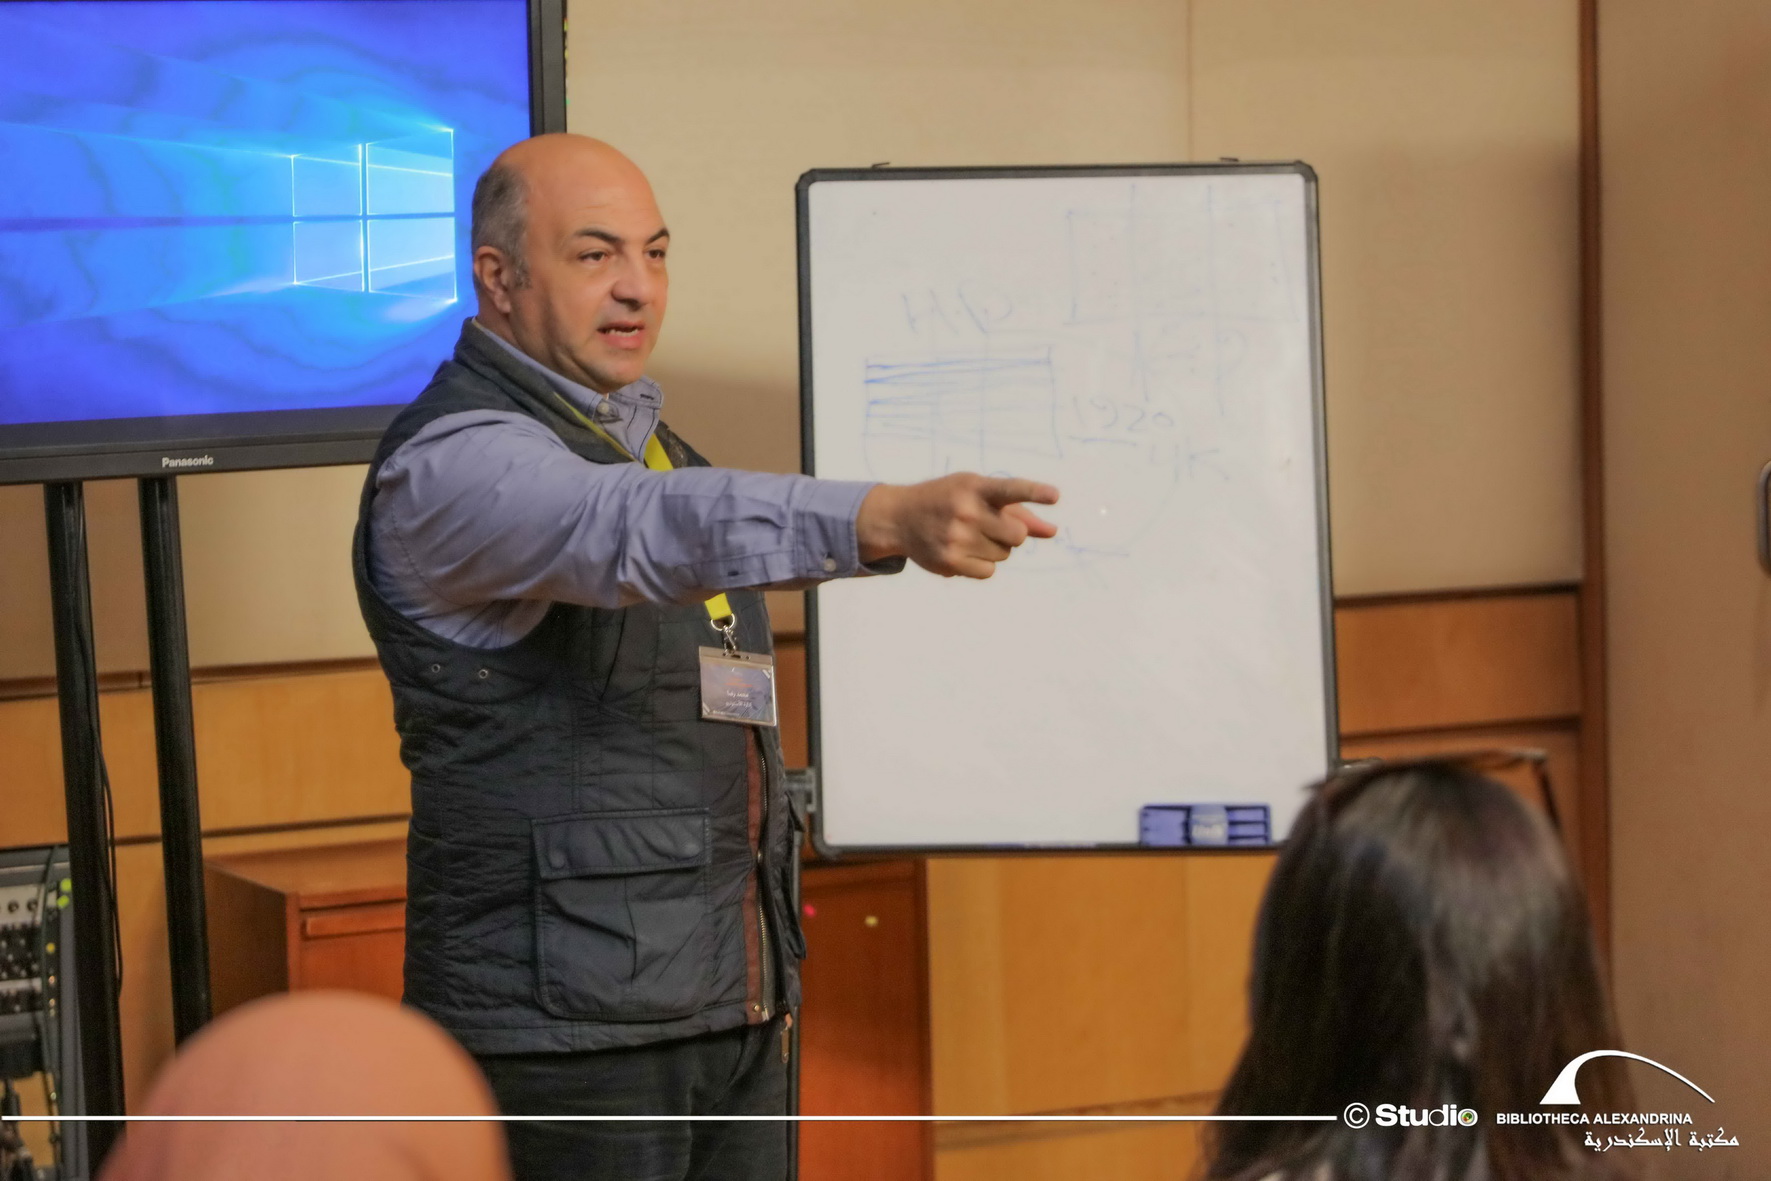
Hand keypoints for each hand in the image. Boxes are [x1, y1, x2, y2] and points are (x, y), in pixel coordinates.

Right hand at [856, 474, 1059, 577]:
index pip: (1010, 489)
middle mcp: (966, 511)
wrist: (900, 517)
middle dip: (1012, 532)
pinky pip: (989, 571)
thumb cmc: (950, 500)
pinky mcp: (950, 562)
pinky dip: (983, 564)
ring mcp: (956, 538)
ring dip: (995, 547)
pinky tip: (963, 550)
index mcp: (975, 487)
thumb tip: (1053, 532)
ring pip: (1005, 554)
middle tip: (991, 524)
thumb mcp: (979, 493)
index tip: (1055, 496)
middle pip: (1018, 534)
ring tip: (969, 534)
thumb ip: (1018, 511)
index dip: (1034, 492)